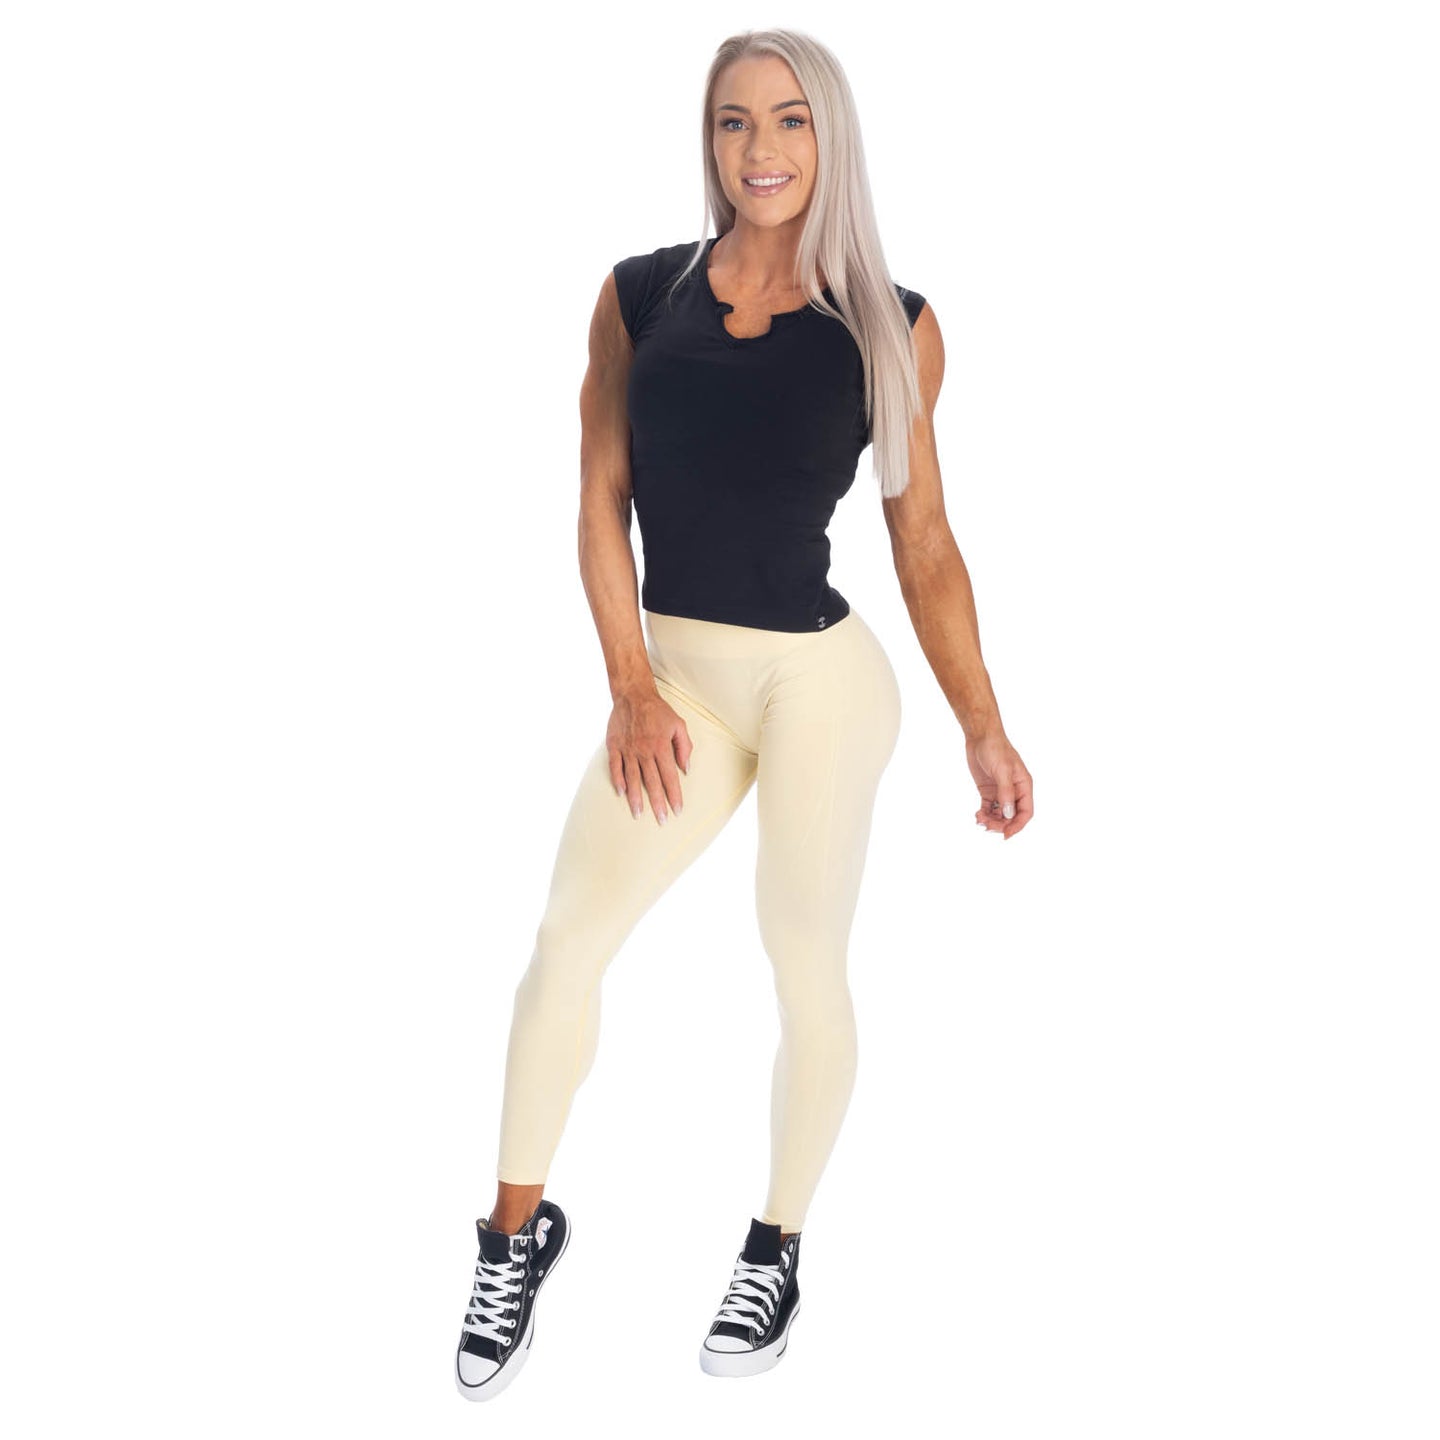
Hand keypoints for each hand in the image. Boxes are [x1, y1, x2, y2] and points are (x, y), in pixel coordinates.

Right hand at [607, 685, 692, 824]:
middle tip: (662, 820)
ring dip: (636, 798)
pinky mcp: (614, 746)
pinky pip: (615, 767)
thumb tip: (686, 769)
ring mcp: (628, 749)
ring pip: (633, 778)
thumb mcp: (679, 725)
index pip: (670, 777)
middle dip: (658, 803)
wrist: (633, 695)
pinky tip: (621, 793)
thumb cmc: (659, 711)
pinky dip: (618, 780)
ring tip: (639, 814)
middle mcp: (644, 751)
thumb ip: (685, 747)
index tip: (677, 810)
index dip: (674, 795)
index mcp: (661, 747)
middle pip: (652, 782)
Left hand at [967, 730, 1032, 839]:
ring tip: (980, 820)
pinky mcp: (989, 791)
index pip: (1026, 812)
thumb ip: (1006, 793)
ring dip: (991, 821)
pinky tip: (977, 816)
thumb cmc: (995, 749)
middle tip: (987, 827)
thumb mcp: (1003, 770)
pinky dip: (984, 814)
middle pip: (1012, 816)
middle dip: (1001, 824)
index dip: (1017, 825)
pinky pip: (989, 808)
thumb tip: (1009, 815)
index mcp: (1024, 786)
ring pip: (1000, 814)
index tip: (1005, 835)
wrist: (980, 736)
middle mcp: (1014, 791)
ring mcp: (1001, 792)